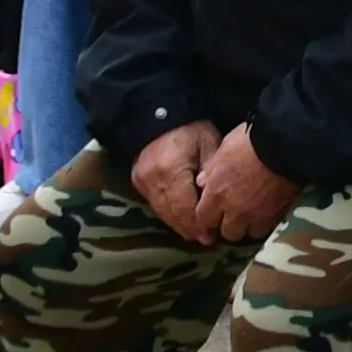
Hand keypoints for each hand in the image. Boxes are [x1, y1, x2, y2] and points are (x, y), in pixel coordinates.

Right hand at [128, 119, 220, 242]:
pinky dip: (168, 213)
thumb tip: (215, 197)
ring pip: (161, 212)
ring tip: (195, 233)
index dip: (197, 224)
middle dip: (189, 229)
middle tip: (206, 239)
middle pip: (171, 214)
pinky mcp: (137, 181)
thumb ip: (211, 170)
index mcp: (172, 171)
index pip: (184, 208)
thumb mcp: (208, 142)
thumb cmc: (189, 127)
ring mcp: (142, 182)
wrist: (156, 112)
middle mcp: (153, 180)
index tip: (210, 236)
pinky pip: (154, 204)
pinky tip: (180, 218)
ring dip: (178, 224)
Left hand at [197, 125, 300, 242]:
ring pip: (247, 233)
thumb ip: (211, 169)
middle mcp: (234, 210)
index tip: (210, 218)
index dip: (206, 220)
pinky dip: (265, 222)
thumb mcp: (224, 148)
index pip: (203, 219)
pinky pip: (267, 228)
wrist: (284, 145)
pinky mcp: (276, 215)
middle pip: (227, 232)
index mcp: (216, 193)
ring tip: (252, 214)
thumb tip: (202, 182)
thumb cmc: (251, 140)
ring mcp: (256, 215)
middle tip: (232, 214)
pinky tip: (267, 212)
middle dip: (228, 224)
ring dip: (247, 226)